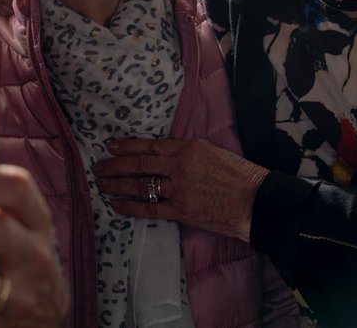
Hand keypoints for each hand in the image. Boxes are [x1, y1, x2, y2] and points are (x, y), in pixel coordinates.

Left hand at [93, 138, 268, 243]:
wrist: (257, 201)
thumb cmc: (240, 175)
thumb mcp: (212, 151)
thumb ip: (186, 152)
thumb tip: (164, 155)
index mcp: (188, 148)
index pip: (150, 146)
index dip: (127, 146)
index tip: (111, 147)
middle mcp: (179, 166)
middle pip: (139, 164)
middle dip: (115, 166)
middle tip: (98, 167)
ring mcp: (179, 189)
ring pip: (140, 185)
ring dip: (118, 185)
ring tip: (103, 184)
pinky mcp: (182, 211)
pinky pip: (150, 209)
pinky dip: (131, 207)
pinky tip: (117, 205)